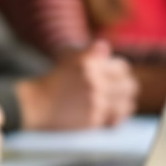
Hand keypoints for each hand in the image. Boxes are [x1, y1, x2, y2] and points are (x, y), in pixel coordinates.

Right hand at [18, 40, 138, 128]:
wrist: (36, 105)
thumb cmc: (53, 81)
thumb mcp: (68, 59)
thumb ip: (89, 52)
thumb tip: (105, 46)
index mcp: (89, 64)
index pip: (123, 68)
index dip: (121, 72)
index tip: (116, 76)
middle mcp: (94, 82)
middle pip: (129, 85)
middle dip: (126, 87)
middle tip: (120, 90)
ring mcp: (95, 101)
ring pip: (127, 103)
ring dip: (124, 102)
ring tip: (116, 102)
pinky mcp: (93, 119)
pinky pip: (116, 118)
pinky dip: (117, 116)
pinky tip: (110, 114)